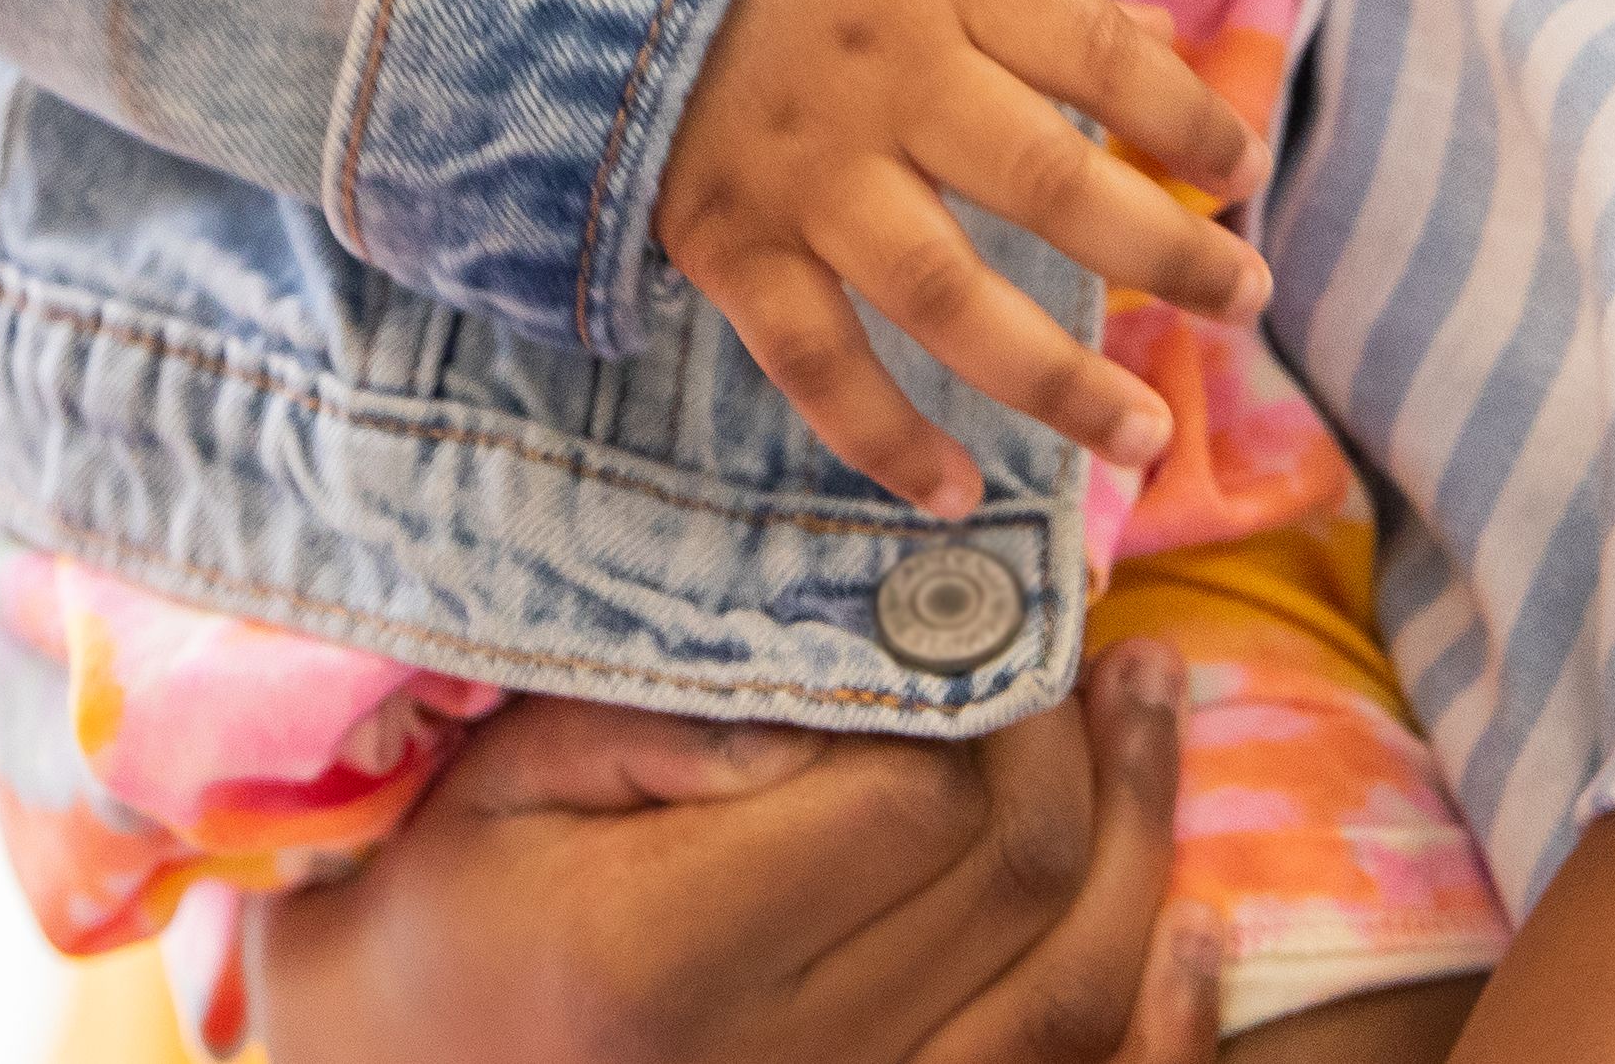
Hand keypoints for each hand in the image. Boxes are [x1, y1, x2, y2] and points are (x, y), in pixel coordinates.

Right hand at [247, 649, 1228, 1063]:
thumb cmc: (422, 929)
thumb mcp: (490, 791)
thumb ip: (659, 721)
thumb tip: (851, 672)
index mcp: (664, 960)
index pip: (913, 803)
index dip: (980, 689)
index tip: (989, 594)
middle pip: (1015, 886)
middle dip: (1078, 736)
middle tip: (1092, 627)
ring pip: (1071, 997)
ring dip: (1146, 843)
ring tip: (1155, 706)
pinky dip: (1154, 1020)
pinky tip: (1193, 931)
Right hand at [660, 0, 1270, 513]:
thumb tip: (1163, 33)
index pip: (1100, 53)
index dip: (1187, 116)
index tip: (1247, 168)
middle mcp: (885, 79)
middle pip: (1052, 184)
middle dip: (1167, 254)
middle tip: (1249, 300)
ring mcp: (805, 171)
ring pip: (950, 295)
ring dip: (1059, 378)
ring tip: (1145, 437)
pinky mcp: (728, 240)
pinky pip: (818, 361)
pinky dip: (887, 438)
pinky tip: (961, 493)